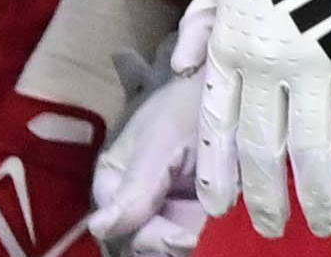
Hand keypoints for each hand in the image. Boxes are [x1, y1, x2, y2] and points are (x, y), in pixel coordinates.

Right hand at [86, 55, 205, 256]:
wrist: (232, 89)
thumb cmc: (189, 102)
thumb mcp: (160, 143)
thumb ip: (134, 188)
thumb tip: (98, 228)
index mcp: (113, 176)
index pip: (115, 222)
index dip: (143, 235)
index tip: (181, 236)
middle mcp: (131, 195)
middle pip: (133, 238)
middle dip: (159, 244)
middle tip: (190, 238)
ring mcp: (163, 206)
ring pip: (158, 245)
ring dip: (175, 246)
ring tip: (199, 234)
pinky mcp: (191, 213)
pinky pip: (183, 239)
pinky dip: (197, 243)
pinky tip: (208, 234)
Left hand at [184, 0, 330, 236]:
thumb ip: (199, 25)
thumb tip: (183, 67)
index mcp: (231, 44)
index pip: (218, 121)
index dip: (219, 167)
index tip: (217, 206)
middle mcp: (266, 61)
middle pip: (262, 144)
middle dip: (263, 194)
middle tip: (268, 229)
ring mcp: (312, 60)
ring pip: (310, 142)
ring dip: (316, 191)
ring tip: (320, 226)